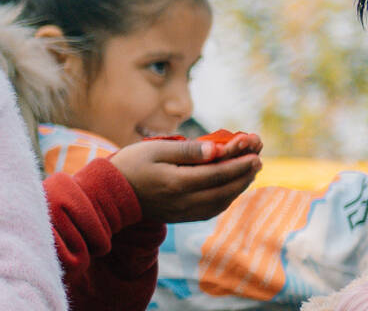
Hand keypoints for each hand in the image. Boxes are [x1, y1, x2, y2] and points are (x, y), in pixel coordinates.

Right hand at [109, 138, 262, 223]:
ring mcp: (183, 212)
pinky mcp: (180, 217)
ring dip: (237, 189)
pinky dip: (224, 199)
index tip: (256, 155)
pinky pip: (210, 211)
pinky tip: (228, 190)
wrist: (110, 193)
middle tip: (258, 162)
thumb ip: (187, 151)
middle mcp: (184, 201)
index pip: (218, 174)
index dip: (240, 165)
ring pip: (220, 203)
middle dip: (244, 176)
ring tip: (247, 174)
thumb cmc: (131, 165)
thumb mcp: (156, 149)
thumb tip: (216, 151)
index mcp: (178, 183)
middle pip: (224, 191)